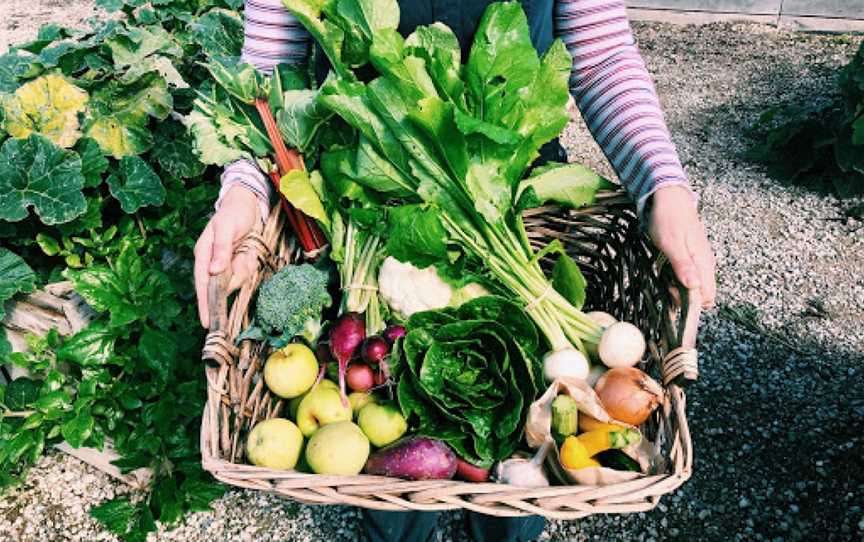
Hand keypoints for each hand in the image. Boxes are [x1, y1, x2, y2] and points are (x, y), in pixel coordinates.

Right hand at [194, 186, 260, 327]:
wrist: (248, 204)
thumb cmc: (233, 213)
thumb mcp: (226, 228)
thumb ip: (220, 250)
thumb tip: (213, 271)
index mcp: (203, 254)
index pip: (202, 284)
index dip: (205, 303)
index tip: (207, 321)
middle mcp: (212, 262)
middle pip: (224, 284)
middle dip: (236, 275)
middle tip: (244, 256)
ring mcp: (226, 263)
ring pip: (237, 279)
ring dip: (245, 266)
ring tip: (247, 248)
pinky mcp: (238, 263)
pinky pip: (246, 272)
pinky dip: (250, 262)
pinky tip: (250, 250)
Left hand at [647, 185, 715, 309]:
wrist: (668, 198)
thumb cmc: (668, 219)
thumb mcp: (670, 243)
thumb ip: (682, 265)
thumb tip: (694, 287)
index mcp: (703, 262)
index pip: (708, 297)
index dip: (691, 302)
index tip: (672, 292)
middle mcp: (705, 263)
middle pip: (700, 294)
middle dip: (682, 295)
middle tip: (664, 281)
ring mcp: (698, 260)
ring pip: (692, 285)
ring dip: (677, 285)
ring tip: (663, 272)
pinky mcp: (691, 256)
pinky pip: (686, 274)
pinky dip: (675, 276)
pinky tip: (664, 267)